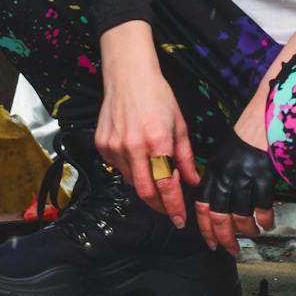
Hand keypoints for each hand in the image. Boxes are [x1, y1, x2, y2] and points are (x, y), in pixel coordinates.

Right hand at [95, 24, 199, 227]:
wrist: (128, 76)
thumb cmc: (157, 96)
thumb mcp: (179, 124)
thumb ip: (186, 157)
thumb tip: (193, 181)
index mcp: (157, 141)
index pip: (166, 186)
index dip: (174, 207)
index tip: (179, 219)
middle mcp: (133, 147)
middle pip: (145, 193)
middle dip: (159, 206)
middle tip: (169, 210)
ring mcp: (114, 147)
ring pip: (132, 182)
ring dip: (146, 186)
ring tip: (156, 176)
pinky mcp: (102, 146)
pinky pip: (118, 169)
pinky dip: (131, 170)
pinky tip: (138, 157)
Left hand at [195, 126, 276, 255]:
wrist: (265, 117)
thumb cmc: (248, 135)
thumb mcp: (225, 154)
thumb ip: (219, 177)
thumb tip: (218, 202)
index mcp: (214, 171)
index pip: (203, 206)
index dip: (205, 228)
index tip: (211, 242)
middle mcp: (226, 176)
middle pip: (219, 216)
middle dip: (225, 238)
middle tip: (231, 249)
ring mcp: (244, 176)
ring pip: (241, 214)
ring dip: (247, 230)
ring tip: (253, 234)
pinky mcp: (263, 175)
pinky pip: (262, 205)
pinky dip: (265, 219)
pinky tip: (267, 223)